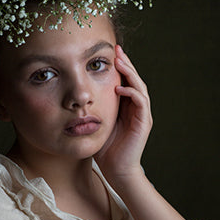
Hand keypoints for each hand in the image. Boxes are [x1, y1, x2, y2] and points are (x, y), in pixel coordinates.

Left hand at [95, 45, 152, 186]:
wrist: (116, 170)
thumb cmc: (104, 148)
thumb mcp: (96, 122)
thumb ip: (93, 107)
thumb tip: (75, 94)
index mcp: (126, 105)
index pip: (124, 79)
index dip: (119, 65)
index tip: (108, 52)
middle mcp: (136, 107)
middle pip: (134, 78)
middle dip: (125, 63)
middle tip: (116, 49)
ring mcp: (142, 114)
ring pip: (139, 86)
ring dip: (130, 73)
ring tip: (119, 62)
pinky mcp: (144, 122)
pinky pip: (140, 102)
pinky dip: (132, 92)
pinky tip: (120, 87)